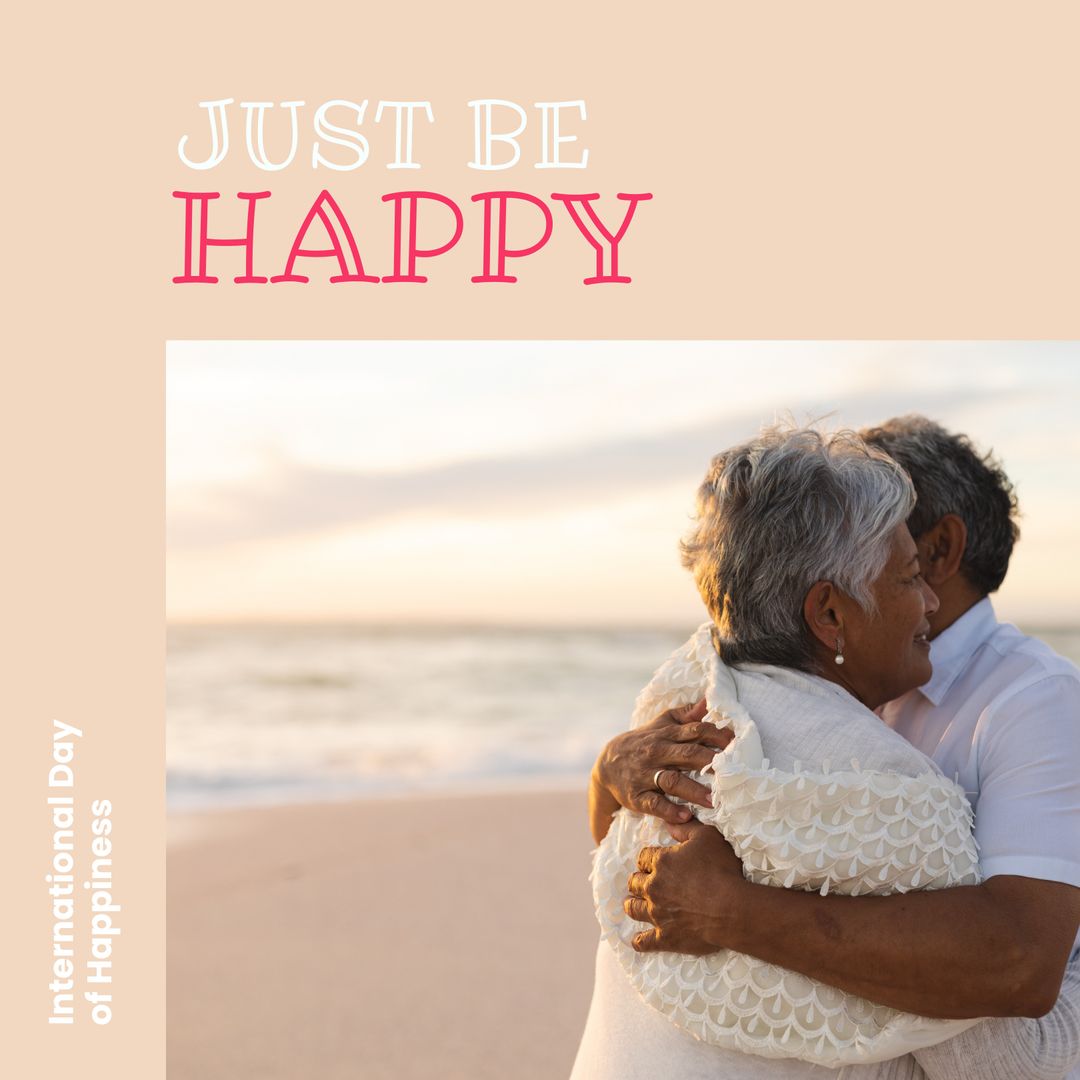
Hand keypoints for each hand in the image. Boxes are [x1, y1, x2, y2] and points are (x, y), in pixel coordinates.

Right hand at [592, 700, 732, 826]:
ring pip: (672, 781)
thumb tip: (709, 700)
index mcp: (666, 735)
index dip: (717, 736)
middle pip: (687, 755)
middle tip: (733, 772)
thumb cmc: (644, 742)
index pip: (695, 731)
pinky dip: (669, 810)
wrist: (607, 764)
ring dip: (693, 790)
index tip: (737, 744)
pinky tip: (685, 815)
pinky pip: (653, 804)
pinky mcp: (637, 796)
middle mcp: (657, 753)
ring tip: (713, 800)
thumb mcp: (661, 724)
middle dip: (710, 762)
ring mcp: (646, 775)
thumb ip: (686, 714)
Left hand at [624, 820, 745, 954]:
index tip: (652, 862)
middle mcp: (654, 887)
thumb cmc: (721, 869)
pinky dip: (639, 942)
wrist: (731, 908)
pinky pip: (644, 942)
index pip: (643, 857)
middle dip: (638, 881)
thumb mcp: (707, 837)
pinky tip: (637, 942)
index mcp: (661, 862)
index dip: (648, 859)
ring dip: (632, 905)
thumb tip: (668, 822)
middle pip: (635, 882)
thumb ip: (686, 827)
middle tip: (642, 883)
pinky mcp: (665, 937)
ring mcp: (657, 914)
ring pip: (634, 908)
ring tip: (632, 905)